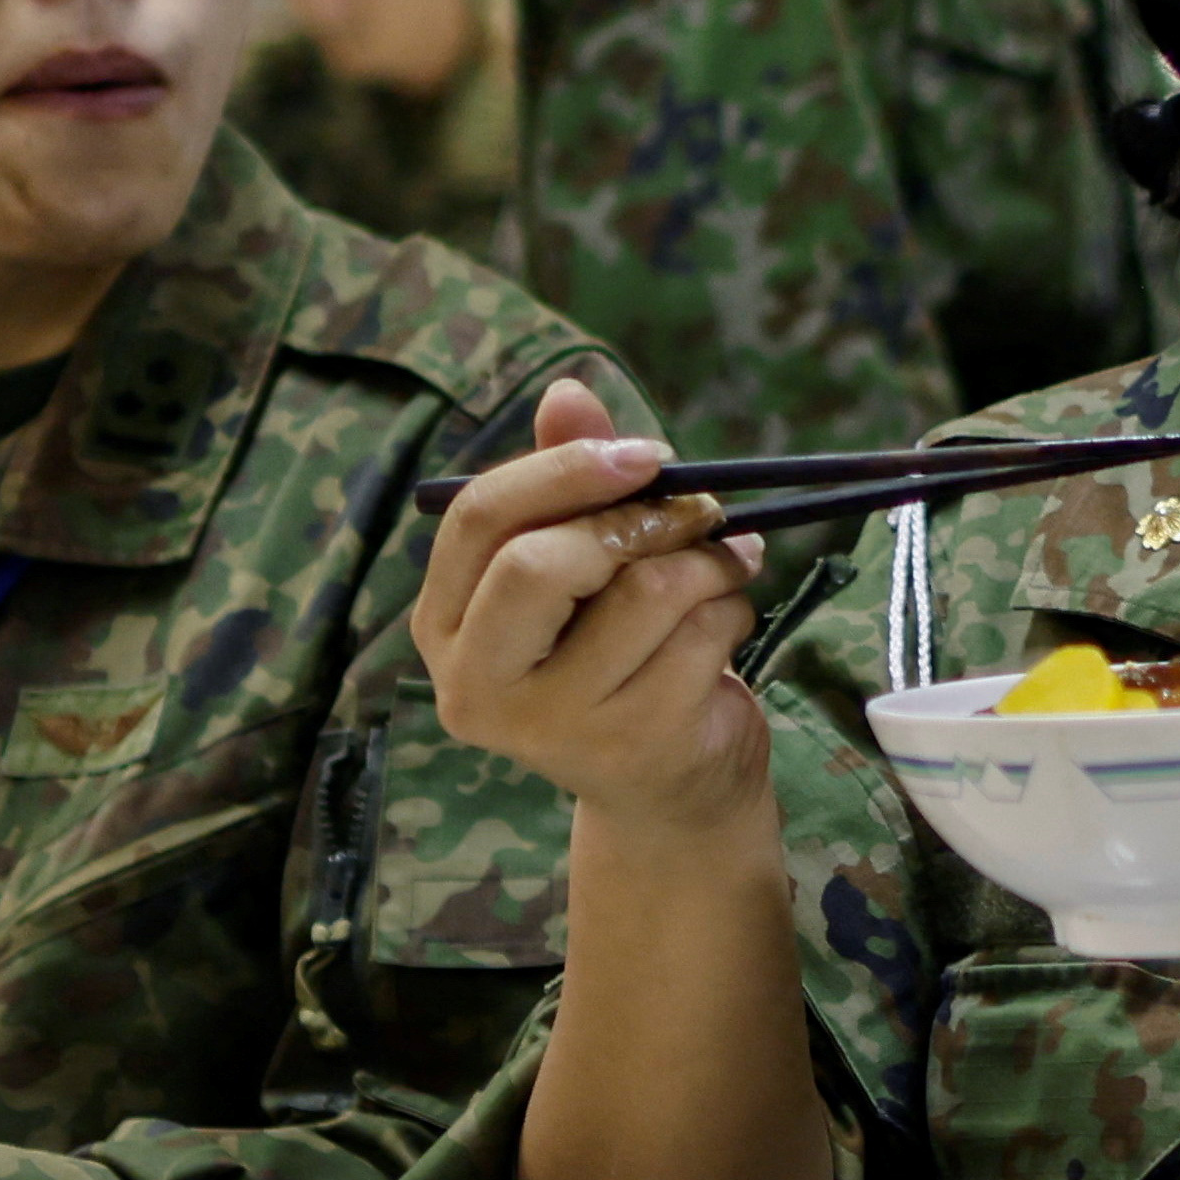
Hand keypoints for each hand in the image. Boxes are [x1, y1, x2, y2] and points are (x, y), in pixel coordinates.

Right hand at [416, 382, 773, 841]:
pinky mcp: (632, 745)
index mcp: (446, 624)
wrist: (669, 788)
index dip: (563, 470)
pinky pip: (700, 636)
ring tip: (727, 567)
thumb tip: (566, 392)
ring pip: (642, 593)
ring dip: (707, 564)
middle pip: (537, 563)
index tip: (644, 453)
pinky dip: (733, 611)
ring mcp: (552, 725)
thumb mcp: (588, 566)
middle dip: (636, 518)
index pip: (478, 520)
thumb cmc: (620, 656)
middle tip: (698, 508)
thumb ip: (569, 483)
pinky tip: (729, 624)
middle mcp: (477, 684)